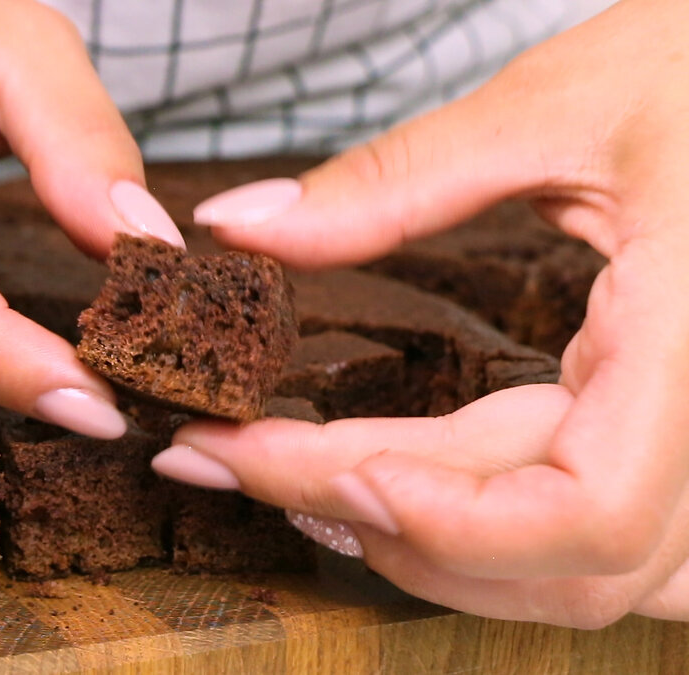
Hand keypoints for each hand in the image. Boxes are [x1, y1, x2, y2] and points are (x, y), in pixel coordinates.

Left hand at [153, 0, 688, 626]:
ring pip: (570, 572)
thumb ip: (392, 181)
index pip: (586, 509)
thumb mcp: (553, 104)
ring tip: (295, 474)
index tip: (323, 467)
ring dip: (425, 542)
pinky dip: (480, 527)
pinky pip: (584, 530)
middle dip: (370, 514)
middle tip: (230, 453)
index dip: (448, 521)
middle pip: (544, 552)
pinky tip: (391, 482)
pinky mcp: (672, 430)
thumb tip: (239, 224)